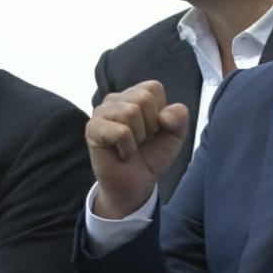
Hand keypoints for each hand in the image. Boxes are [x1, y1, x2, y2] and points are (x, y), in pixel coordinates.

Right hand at [88, 81, 189, 216]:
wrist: (136, 184)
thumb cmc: (151, 156)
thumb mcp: (175, 135)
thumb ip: (179, 117)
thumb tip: (164, 115)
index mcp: (134, 94)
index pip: (153, 88)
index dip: (160, 113)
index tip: (153, 130)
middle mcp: (116, 99)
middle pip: (143, 98)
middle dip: (150, 126)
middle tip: (141, 140)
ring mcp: (101, 112)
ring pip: (131, 112)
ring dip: (138, 137)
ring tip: (131, 146)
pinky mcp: (93, 129)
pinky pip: (121, 131)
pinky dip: (128, 147)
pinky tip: (122, 153)